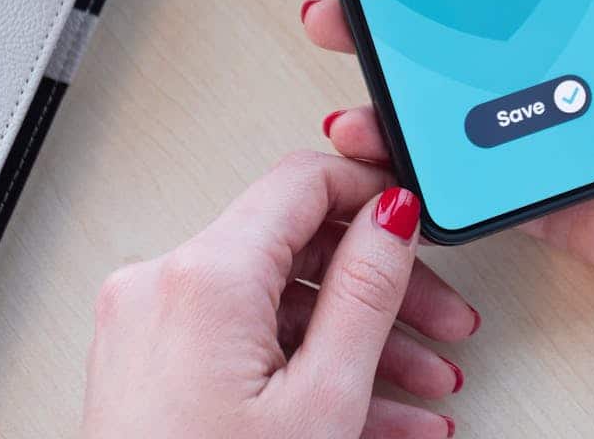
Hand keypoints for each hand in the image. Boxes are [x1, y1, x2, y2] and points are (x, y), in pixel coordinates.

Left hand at [81, 152, 476, 438]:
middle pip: (298, 249)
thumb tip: (392, 216)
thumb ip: (366, 289)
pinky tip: (374, 410)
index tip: (416, 218)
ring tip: (423, 388)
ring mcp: (152, 324)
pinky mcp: (152, 361)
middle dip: (382, 290)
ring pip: (280, 305)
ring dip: (358, 342)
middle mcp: (163, 285)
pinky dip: (308, 368)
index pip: (302, 182)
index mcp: (203, 276)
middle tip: (442, 322)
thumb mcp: (322, 399)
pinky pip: (247, 342)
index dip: (372, 193)